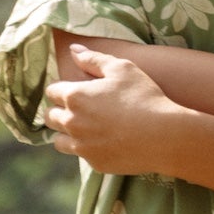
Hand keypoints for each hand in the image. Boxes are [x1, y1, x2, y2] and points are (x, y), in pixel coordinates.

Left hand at [45, 44, 188, 173]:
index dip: (62, 89)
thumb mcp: (122, 68)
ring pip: (58, 141)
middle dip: (59, 111)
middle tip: (78, 109)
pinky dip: (86, 148)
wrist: (164, 135)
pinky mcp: (94, 163)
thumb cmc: (143, 96)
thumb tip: (73, 50)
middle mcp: (72, 123)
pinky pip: (80, 154)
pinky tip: (104, 141)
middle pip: (50, 117)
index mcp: (75, 96)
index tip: (75, 90)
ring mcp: (81, 146)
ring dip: (66, 133)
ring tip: (84, 128)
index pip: (52, 91)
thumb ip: (93, 58)